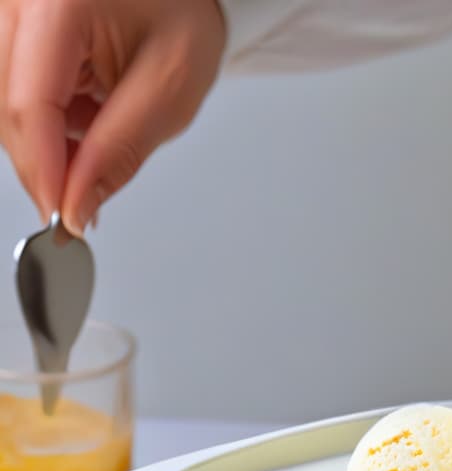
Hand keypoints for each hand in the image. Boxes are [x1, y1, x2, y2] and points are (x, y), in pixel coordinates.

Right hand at [0, 0, 225, 234]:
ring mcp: (7, 10)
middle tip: (87, 195)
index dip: (44, 170)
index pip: (30, 103)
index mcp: (58, 2)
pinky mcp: (8, 26)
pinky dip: (47, 118)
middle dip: (46, 162)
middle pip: (6, 109)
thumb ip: (120, 149)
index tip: (64, 217)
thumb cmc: (182, 17)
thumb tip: (77, 205)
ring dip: (48, 138)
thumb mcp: (169, 89)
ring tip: (102, 126)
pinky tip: (85, 111)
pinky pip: (11, 90)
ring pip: (3, 105)